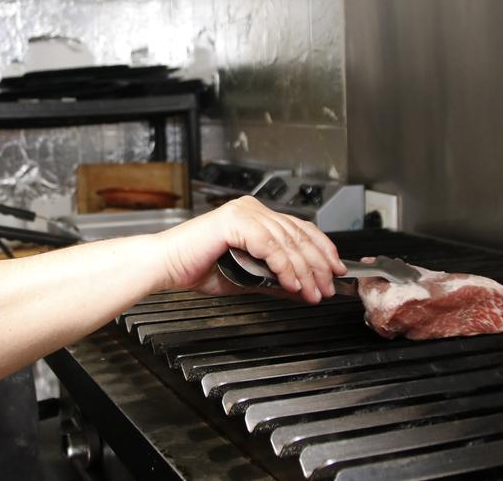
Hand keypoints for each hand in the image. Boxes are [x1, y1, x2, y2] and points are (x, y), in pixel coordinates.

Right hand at [158, 196, 346, 302]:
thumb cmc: (197, 268)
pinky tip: (292, 284)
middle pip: (299, 234)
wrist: (166, 267)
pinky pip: (270, 246)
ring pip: (288, 241)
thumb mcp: (247, 277)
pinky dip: (285, 267)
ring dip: (304, 270)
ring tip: (313, 292)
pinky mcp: (235, 221)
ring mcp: (244, 212)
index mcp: (255, 216)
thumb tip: (302, 289)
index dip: (322, 249)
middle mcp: (252, 209)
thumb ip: (274, 280)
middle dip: (318, 264)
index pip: (300, 228)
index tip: (335, 270)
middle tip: (327, 288)